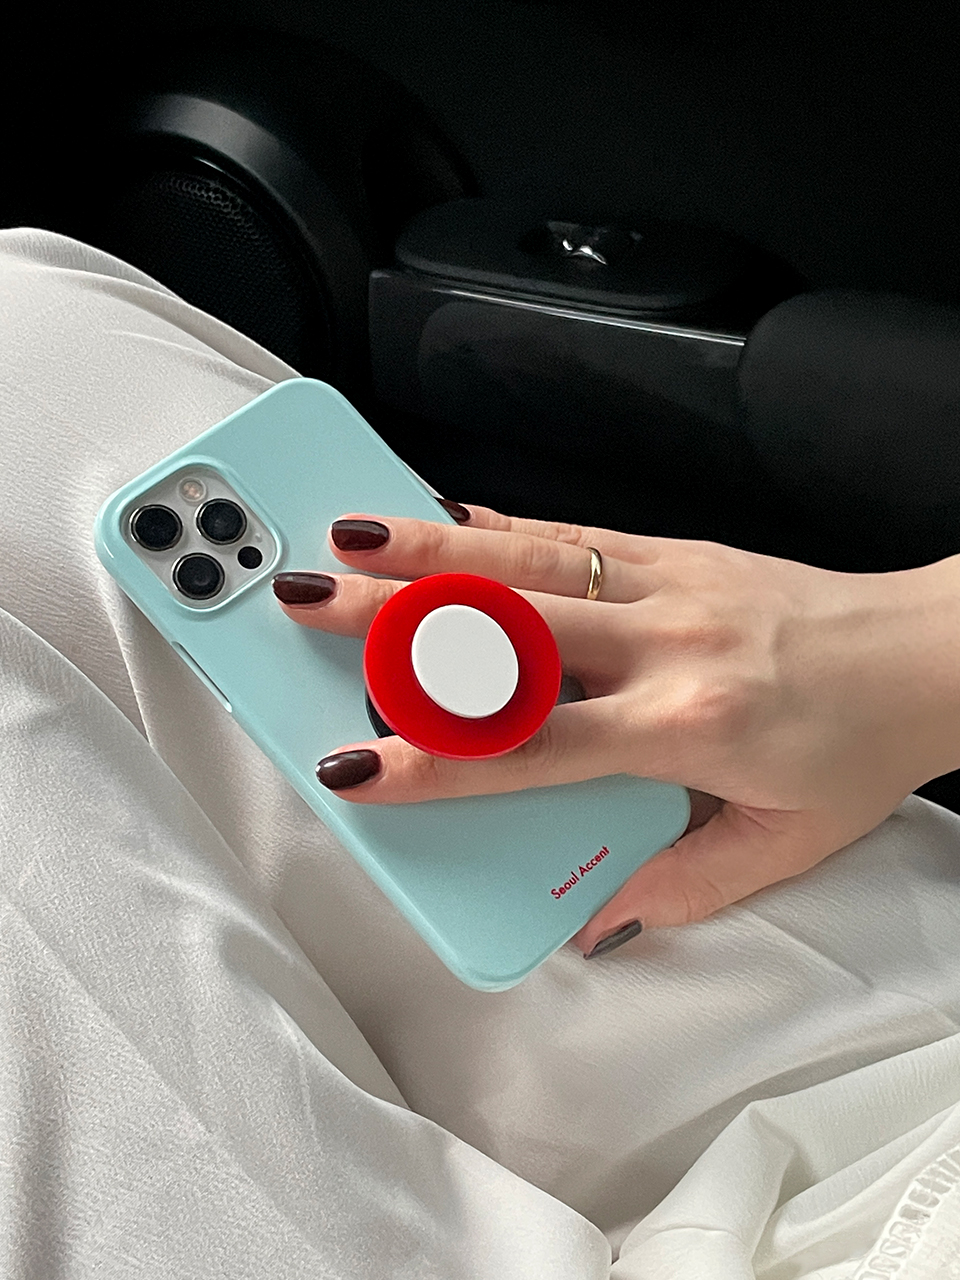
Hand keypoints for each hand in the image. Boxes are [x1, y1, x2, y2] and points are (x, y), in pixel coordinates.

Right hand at [272, 503, 959, 955]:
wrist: (932, 652)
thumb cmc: (862, 748)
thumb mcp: (781, 844)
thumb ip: (680, 881)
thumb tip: (596, 914)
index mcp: (683, 727)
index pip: (532, 750)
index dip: (435, 763)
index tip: (357, 768)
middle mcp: (665, 644)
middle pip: (507, 633)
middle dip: (396, 621)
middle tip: (311, 607)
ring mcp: (667, 584)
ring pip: (527, 563)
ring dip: (430, 548)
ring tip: (350, 534)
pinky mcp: (675, 549)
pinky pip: (573, 533)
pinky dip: (502, 526)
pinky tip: (447, 514)